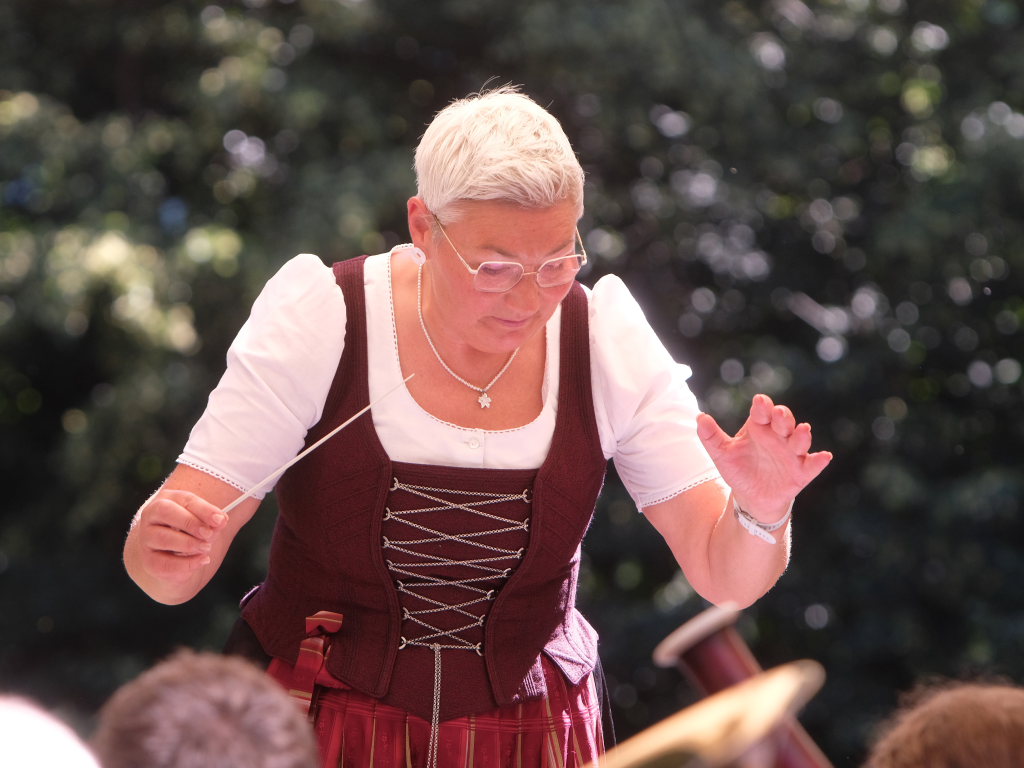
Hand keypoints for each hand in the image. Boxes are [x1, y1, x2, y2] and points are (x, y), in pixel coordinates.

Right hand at [133, 490, 227, 583]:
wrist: (171, 551)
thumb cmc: (188, 529)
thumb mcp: (201, 520)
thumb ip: (211, 520)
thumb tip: (221, 521)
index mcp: (168, 499)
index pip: (184, 500)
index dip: (204, 510)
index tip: (220, 520)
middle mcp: (151, 516)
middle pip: (166, 511)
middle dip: (191, 523)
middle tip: (209, 534)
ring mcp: (146, 538)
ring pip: (164, 538)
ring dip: (189, 544)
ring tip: (206, 547)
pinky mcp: (148, 560)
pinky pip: (164, 564)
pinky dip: (186, 564)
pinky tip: (201, 560)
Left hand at [696, 394, 832, 520]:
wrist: (751, 496)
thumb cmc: (738, 468)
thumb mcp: (721, 454)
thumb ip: (710, 436)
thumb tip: (699, 417)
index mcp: (759, 427)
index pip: (762, 412)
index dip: (762, 406)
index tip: (760, 402)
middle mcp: (778, 437)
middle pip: (784, 422)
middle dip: (783, 417)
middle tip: (778, 414)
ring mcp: (791, 454)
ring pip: (800, 441)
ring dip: (802, 436)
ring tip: (802, 430)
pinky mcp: (801, 472)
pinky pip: (812, 465)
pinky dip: (818, 461)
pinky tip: (824, 456)